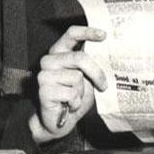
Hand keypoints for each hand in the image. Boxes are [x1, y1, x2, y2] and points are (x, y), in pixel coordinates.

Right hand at [29, 26, 107, 143]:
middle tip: (104, 85)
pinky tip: (69, 105)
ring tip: (76, 97)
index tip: (104, 35)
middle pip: (79, 58)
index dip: (87, 32)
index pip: (71, 34)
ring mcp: (44, 75)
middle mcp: (49, 60)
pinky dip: (75, 102)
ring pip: (76, 77)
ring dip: (82, 92)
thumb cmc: (75, 96)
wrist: (60, 122)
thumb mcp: (87, 77)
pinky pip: (71, 93)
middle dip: (96, 72)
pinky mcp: (44, 90)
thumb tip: (109, 52)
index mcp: (60, 52)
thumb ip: (92, 63)